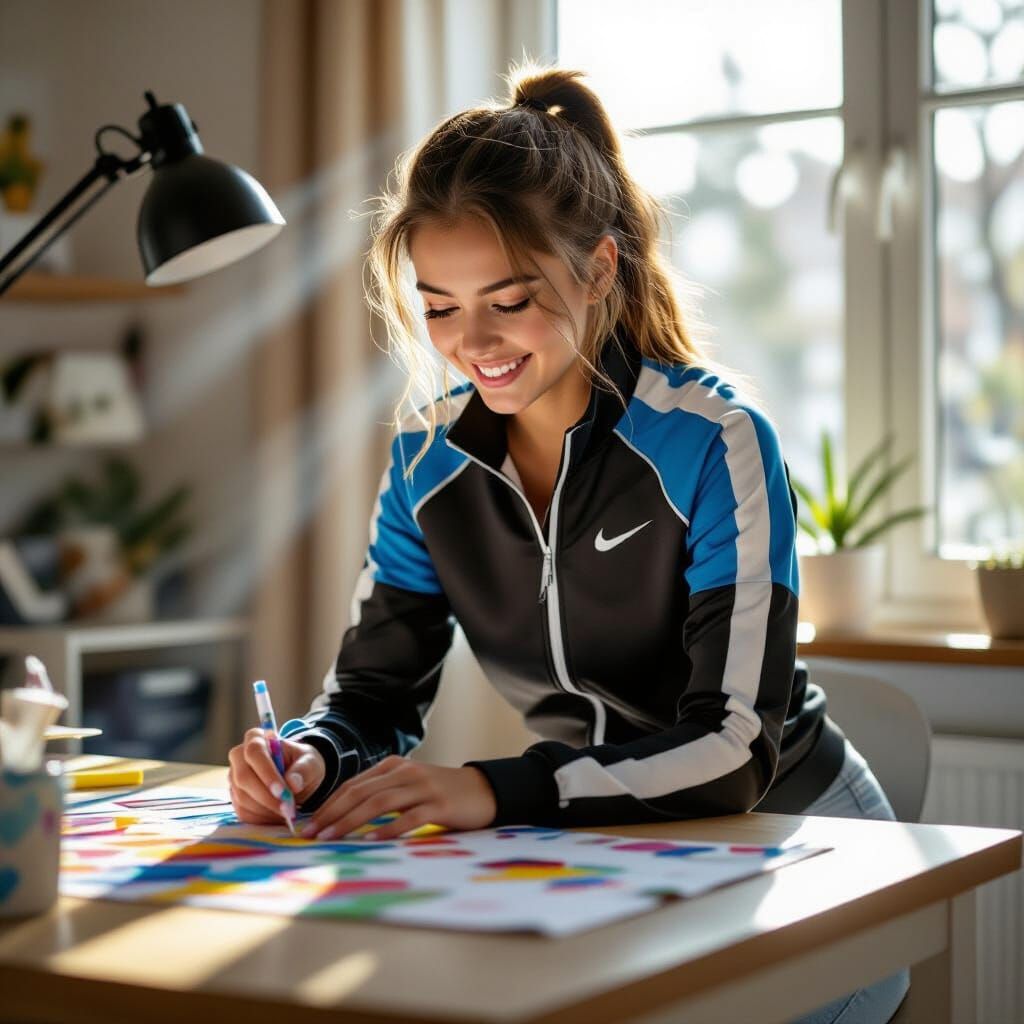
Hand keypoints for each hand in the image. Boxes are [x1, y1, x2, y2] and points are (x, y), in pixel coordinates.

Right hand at [227, 727, 325, 824]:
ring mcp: (234, 778)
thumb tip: (293, 784)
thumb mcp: (311, 762)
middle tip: (287, 809)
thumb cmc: (302, 764)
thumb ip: (304, 769)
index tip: (283, 790)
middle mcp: (239, 757)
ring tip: (288, 812)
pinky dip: (263, 818)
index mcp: (257, 738)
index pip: (254, 752)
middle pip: (243, 777)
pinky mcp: (236, 798)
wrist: (297, 778)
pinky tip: (279, 816)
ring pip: (243, 798)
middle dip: (266, 796)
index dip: (267, 773)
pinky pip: (244, 812)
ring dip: (267, 810)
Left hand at [300, 756, 496, 840]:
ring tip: (332, 838)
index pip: (353, 785)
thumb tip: (343, 816)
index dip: (329, 804)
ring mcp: (423, 787)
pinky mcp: (439, 805)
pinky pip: (410, 817)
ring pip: (380, 802)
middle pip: (361, 792)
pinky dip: (389, 829)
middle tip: (311, 834)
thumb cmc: (440, 793)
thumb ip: (382, 793)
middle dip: (332, 814)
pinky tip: (373, 840)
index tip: (309, 824)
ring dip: (351, 821)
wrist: (482, 790)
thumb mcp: (408, 786)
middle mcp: (405, 772)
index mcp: (393, 766)